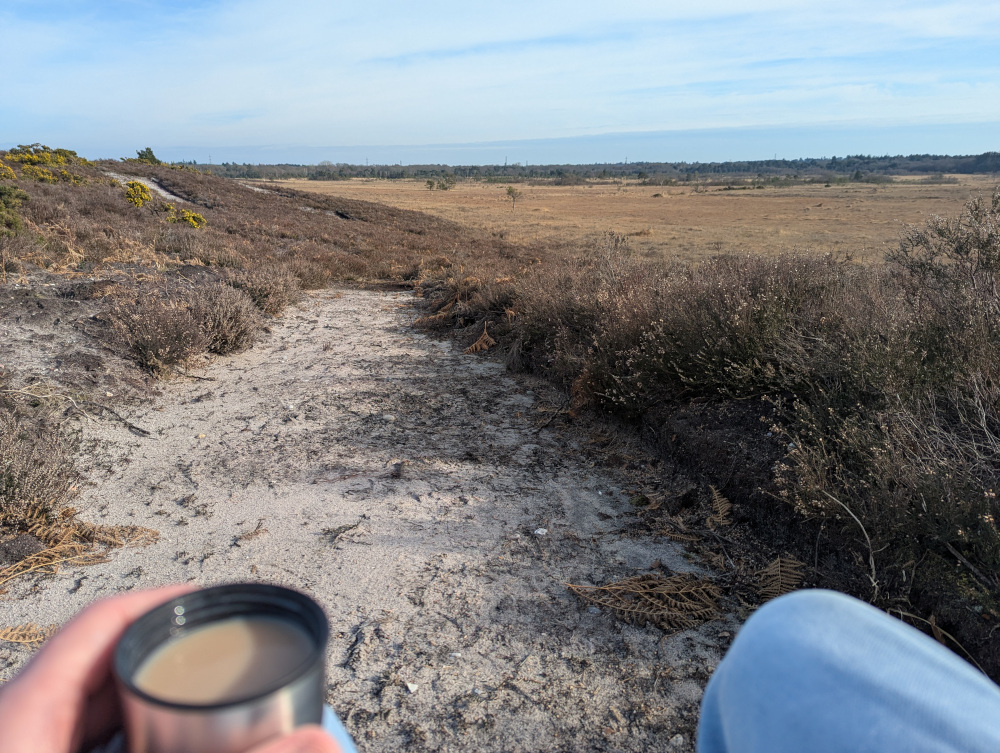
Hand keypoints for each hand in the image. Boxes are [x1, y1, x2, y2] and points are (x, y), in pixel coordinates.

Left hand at [0, 586, 340, 752]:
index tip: (215, 602)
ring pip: (86, 708)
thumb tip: (316, 745)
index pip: (100, 625)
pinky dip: (125, 739)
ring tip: (197, 700)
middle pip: (97, 664)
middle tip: (221, 658)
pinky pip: (82, 742)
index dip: (161, 603)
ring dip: (145, 703)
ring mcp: (23, 749)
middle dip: (164, 658)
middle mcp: (17, 726)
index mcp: (22, 714)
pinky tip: (162, 746)